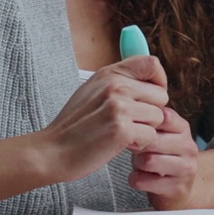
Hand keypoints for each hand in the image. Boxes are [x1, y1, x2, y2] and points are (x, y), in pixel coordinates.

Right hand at [36, 55, 168, 182]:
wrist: (52, 150)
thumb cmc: (74, 125)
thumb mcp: (93, 90)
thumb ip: (118, 82)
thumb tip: (148, 78)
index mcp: (109, 74)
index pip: (151, 63)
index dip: (158, 81)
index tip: (151, 97)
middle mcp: (116, 86)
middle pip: (161, 95)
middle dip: (151, 112)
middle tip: (130, 123)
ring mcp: (119, 107)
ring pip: (158, 117)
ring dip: (145, 130)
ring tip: (122, 133)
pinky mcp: (121, 129)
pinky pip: (150, 135)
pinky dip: (139, 145)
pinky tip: (119, 144)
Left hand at [130, 107, 200, 209]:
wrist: (179, 188)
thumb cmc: (160, 155)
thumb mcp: (158, 134)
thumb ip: (148, 121)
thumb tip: (127, 108)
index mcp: (183, 128)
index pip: (161, 117)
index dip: (142, 123)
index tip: (134, 129)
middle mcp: (188, 146)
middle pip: (151, 140)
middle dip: (137, 146)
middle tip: (134, 150)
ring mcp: (186, 168)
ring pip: (148, 160)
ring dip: (136, 163)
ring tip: (140, 164)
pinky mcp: (177, 188)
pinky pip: (143, 181)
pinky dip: (135, 179)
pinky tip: (140, 178)